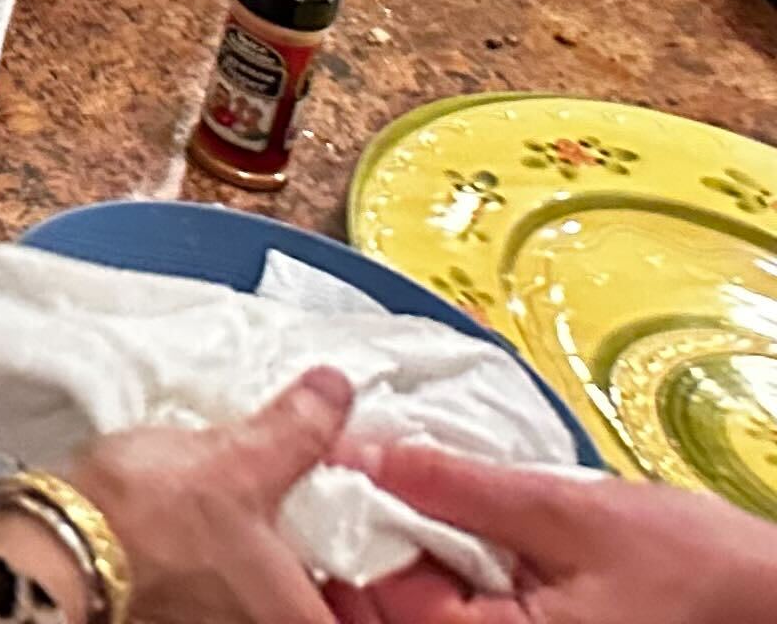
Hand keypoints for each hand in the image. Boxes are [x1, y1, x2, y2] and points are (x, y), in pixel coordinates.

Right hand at [0, 366, 357, 623]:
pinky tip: (206, 516)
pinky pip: (223, 587)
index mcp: (302, 619)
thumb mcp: (235, 460)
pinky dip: (224, 555)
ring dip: (263, 549)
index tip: (358, 505)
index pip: (371, 594)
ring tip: (247, 497)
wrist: (52, 546)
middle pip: (318, 591)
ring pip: (264, 588)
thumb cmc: (145, 525)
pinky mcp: (177, 616)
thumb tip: (336, 392)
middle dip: (311, 544)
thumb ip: (298, 430)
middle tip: (304, 492)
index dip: (370, 551)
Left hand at [340, 435, 776, 623]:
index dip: (353, 541)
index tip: (332, 479)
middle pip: (398, 617)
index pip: (387, 606)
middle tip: (354, 485)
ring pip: (430, 618)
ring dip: (409, 568)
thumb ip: (460, 488)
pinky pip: (470, 618)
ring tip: (403, 500)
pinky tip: (450, 534)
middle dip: (372, 557)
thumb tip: (367, 457)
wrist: (775, 601)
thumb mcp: (568, 514)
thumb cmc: (695, 568)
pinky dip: (450, 582)